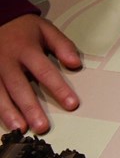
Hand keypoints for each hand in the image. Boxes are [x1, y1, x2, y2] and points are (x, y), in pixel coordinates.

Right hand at [0, 14, 80, 132]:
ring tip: (21, 129)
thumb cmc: (23, 28)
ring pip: (0, 94)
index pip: (46, 71)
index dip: (59, 88)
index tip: (72, 104)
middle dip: (31, 108)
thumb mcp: (46, 29)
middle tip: (42, 127)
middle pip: (20, 87)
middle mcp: (8, 62)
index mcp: (26, 50)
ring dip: (9, 113)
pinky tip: (5, 122)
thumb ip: (62, 45)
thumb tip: (76, 64)